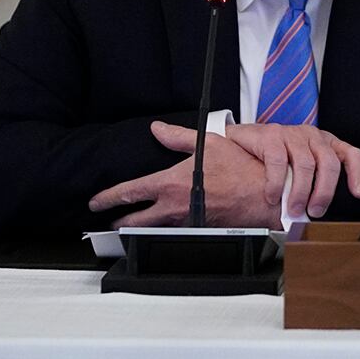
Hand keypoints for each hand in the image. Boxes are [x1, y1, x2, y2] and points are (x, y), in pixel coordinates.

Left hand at [87, 121, 277, 227]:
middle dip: (119, 222)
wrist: (263, 196)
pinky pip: (174, 230)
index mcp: (170, 183)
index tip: (96, 202)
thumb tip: (157, 128)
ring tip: (132, 225)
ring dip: (140, 227)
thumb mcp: (208, 143)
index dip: (108, 198)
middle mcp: (173, 207)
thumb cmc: (240, 169)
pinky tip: (166, 224)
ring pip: (153, 229)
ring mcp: (185, 222)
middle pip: (134, 221)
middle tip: (110, 221)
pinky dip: (165, 228)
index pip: (129, 193)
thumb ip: (178, 137)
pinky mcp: (198, 230)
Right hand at [224, 122, 359, 219]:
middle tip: (315, 211)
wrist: (242, 143)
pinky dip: (276, 183)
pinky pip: (278, 161)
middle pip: (329, 163)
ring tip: (294, 209)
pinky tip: (272, 196)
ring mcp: (292, 134)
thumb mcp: (299, 172)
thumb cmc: (275, 161)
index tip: (359, 194)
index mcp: (325, 144)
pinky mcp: (271, 135)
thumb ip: (312, 187)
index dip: (358, 174)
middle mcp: (312, 136)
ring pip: (305, 164)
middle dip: (325, 191)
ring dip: (300, 192)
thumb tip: (319, 219)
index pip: (351, 154)